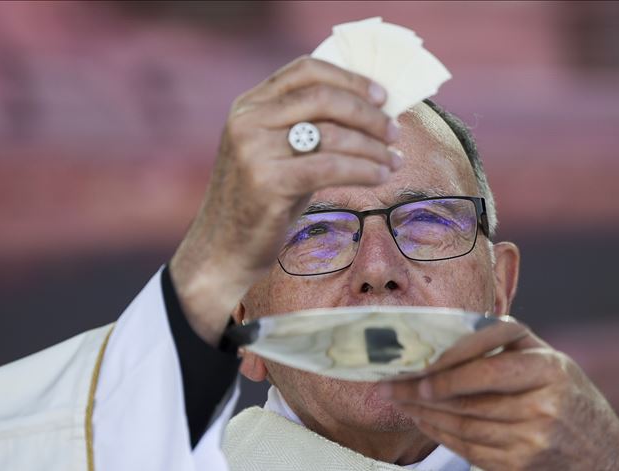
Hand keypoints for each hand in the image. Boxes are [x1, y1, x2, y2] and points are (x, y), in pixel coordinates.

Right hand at [170, 57, 399, 343]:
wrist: (222, 251)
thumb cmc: (260, 202)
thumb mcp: (276, 153)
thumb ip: (307, 128)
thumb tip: (372, 113)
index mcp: (248, 105)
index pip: (305, 70)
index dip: (350, 79)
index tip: (383, 96)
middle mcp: (247, 120)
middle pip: (324, 98)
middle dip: (369, 114)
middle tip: (396, 132)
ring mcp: (254, 150)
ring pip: (333, 135)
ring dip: (374, 147)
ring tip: (395, 160)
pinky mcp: (268, 182)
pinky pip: (331, 168)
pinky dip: (364, 170)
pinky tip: (380, 177)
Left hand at [378, 319, 618, 469]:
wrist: (604, 455)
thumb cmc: (567, 396)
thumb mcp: (550, 361)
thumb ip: (507, 346)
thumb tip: (444, 335)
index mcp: (549, 367)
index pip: (488, 365)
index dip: (449, 369)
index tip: (418, 369)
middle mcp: (543, 403)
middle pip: (469, 398)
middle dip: (423, 391)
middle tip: (393, 384)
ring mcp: (533, 437)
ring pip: (463, 424)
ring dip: (425, 413)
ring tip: (403, 401)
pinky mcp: (521, 464)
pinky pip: (469, 448)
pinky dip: (440, 434)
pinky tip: (424, 422)